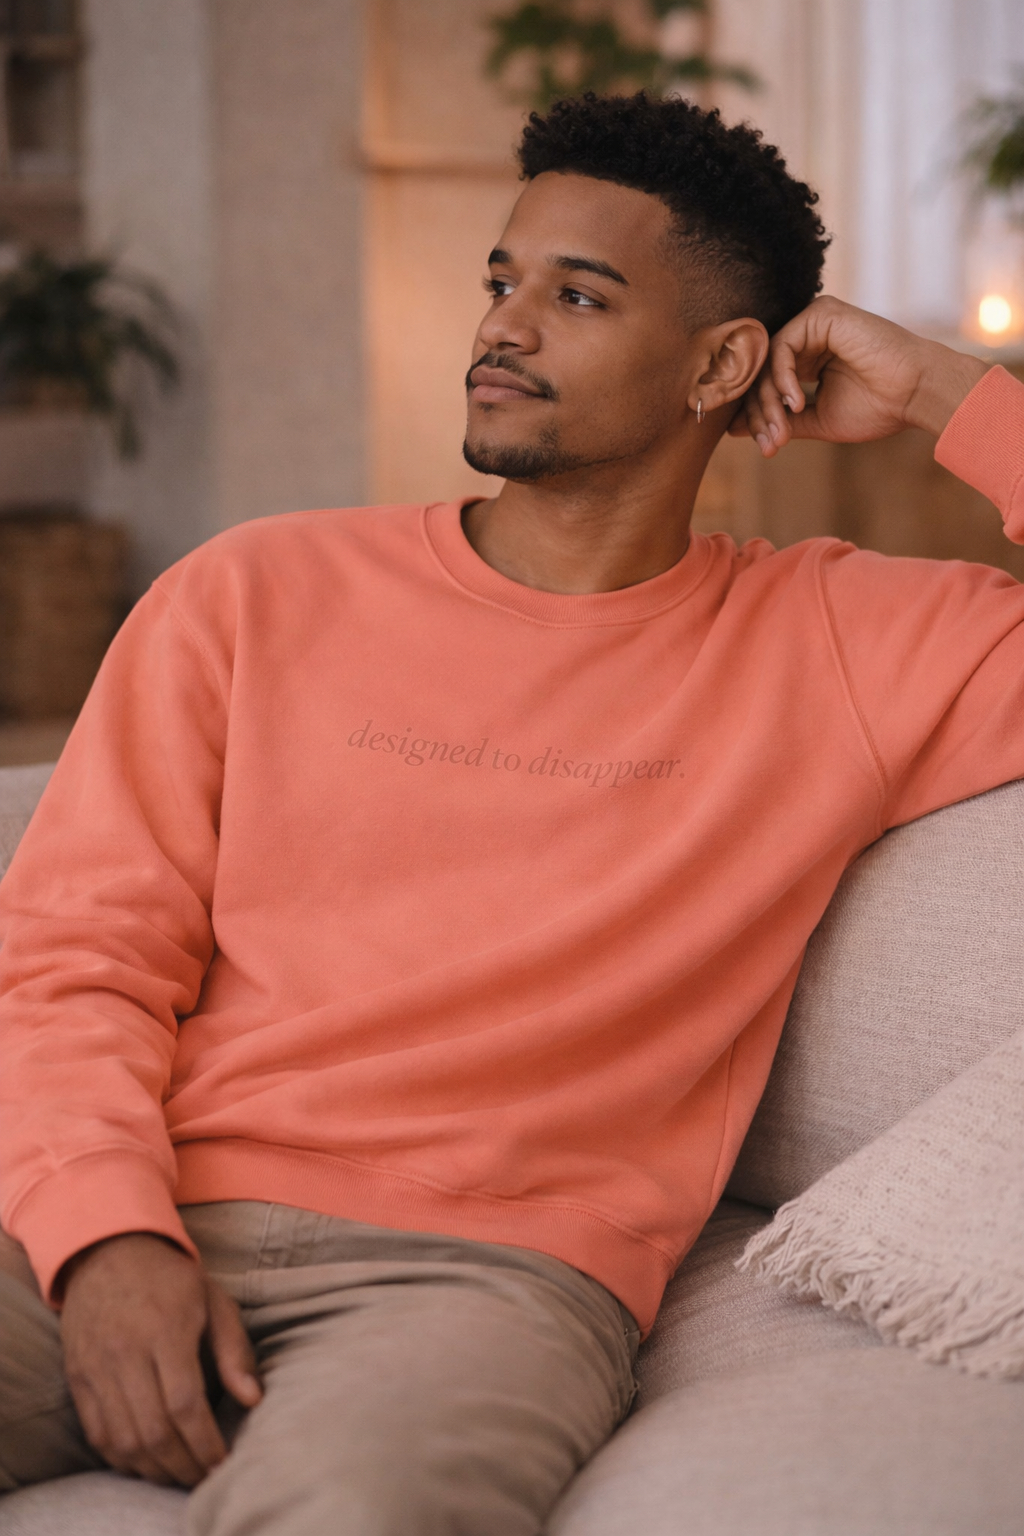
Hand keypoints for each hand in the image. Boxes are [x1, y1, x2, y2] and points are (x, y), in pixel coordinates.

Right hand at [61, 1233, 261, 1486]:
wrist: (107, 1251)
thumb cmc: (171, 1277)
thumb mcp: (214, 1299)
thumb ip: (233, 1350)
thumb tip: (252, 1399)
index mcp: (166, 1330)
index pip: (185, 1404)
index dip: (205, 1443)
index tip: (223, 1462)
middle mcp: (126, 1352)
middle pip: (154, 1430)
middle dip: (183, 1465)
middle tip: (204, 1478)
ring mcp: (97, 1367)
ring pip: (124, 1439)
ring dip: (154, 1469)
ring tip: (179, 1475)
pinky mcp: (77, 1377)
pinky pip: (97, 1433)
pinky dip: (122, 1458)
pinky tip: (145, 1462)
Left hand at [729, 295, 988, 455]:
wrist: (916, 393)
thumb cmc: (877, 407)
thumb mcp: (818, 419)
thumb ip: (781, 419)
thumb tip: (736, 428)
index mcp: (808, 359)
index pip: (767, 384)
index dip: (759, 417)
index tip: (764, 447)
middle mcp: (808, 337)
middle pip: (762, 373)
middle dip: (761, 413)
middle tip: (769, 444)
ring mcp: (813, 322)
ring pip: (768, 362)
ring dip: (769, 401)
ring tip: (781, 430)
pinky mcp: (820, 314)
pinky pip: (783, 347)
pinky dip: (783, 378)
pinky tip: (796, 402)